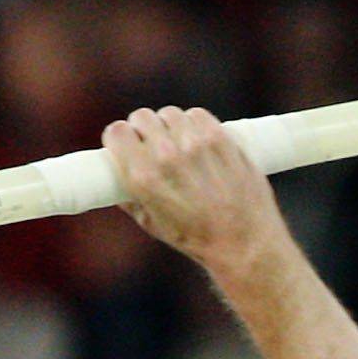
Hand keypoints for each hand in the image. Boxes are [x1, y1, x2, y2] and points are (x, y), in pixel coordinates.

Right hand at [100, 106, 287, 275]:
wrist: (246, 244)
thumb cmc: (198, 240)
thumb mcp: (152, 224)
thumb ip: (129, 198)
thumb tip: (111, 179)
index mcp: (143, 178)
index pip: (117, 132)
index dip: (122, 137)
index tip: (130, 143)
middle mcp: (166, 157)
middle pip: (142, 117)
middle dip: (145, 129)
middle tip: (155, 143)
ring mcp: (196, 146)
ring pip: (171, 114)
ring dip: (172, 126)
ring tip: (180, 144)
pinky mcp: (222, 140)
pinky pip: (198, 115)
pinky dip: (196, 124)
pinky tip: (199, 138)